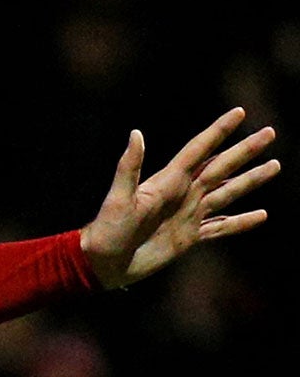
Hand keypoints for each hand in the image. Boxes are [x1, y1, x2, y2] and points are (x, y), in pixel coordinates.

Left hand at [80, 108, 279, 288]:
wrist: (102, 264)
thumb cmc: (106, 229)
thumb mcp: (118, 198)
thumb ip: (129, 167)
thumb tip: (136, 133)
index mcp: (168, 181)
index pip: (199, 149)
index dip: (218, 131)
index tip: (239, 112)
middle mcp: (183, 194)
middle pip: (221, 166)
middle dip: (246, 150)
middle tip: (270, 132)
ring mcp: (189, 215)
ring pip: (228, 193)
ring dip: (250, 180)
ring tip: (274, 165)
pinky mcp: (190, 237)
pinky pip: (222, 228)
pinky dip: (241, 222)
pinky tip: (261, 215)